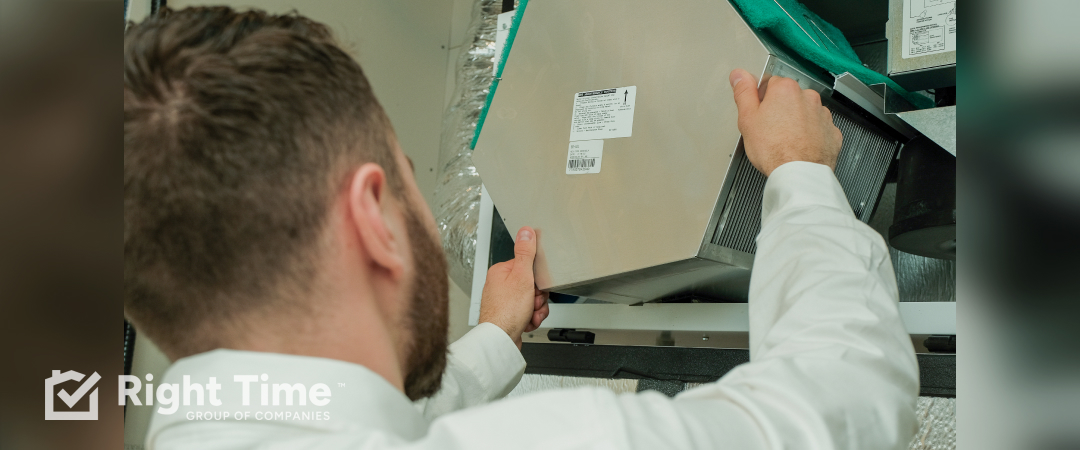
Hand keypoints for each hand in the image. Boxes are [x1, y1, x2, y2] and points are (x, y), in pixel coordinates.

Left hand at [478, 226, 549, 348]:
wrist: (500, 340)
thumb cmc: (506, 311)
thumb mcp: (522, 277)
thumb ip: (525, 253)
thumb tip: (526, 231)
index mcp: (501, 272)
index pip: (528, 267)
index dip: (537, 278)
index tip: (536, 286)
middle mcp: (500, 286)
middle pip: (532, 285)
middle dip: (538, 297)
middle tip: (532, 302)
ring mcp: (504, 301)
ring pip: (532, 300)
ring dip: (536, 309)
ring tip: (529, 314)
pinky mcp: (509, 315)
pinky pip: (528, 313)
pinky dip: (531, 318)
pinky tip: (526, 322)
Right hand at [729, 68, 841, 176]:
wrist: (799, 174)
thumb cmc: (774, 149)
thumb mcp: (747, 119)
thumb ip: (743, 92)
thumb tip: (739, 75)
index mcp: (785, 90)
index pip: (769, 84)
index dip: (761, 101)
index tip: (759, 116)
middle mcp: (808, 97)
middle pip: (789, 98)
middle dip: (780, 110)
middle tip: (769, 131)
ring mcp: (822, 115)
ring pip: (805, 113)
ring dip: (796, 122)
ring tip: (785, 141)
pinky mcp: (832, 132)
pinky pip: (818, 128)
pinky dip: (810, 135)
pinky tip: (799, 147)